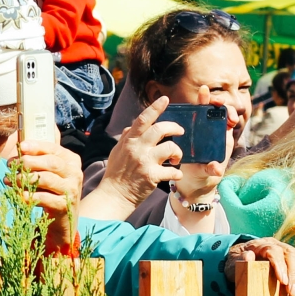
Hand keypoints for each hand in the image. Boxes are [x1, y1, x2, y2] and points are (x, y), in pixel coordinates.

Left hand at [14, 140, 83, 247]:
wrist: (64, 218)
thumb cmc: (51, 190)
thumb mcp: (50, 172)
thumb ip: (39, 160)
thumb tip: (18, 150)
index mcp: (72, 160)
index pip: (54, 149)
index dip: (37, 146)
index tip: (21, 147)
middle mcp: (75, 173)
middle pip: (51, 163)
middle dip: (28, 162)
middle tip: (11, 165)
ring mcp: (72, 190)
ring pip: (46, 179)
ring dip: (24, 179)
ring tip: (10, 180)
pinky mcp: (65, 206)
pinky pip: (44, 198)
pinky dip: (29, 195)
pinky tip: (19, 195)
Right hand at [81, 96, 181, 220]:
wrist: (114, 196)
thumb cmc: (116, 173)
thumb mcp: (117, 151)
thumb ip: (126, 138)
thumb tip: (133, 126)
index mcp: (129, 140)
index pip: (143, 119)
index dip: (156, 107)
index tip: (165, 99)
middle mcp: (137, 148)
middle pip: (161, 129)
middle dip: (175, 128)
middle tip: (181, 132)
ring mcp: (145, 162)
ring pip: (171, 147)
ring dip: (178, 152)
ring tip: (176, 159)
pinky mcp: (152, 176)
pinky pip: (173, 170)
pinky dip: (176, 173)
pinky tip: (174, 175)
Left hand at [223, 237, 294, 295]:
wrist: (240, 256)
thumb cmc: (236, 261)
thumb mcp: (233, 262)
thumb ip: (240, 260)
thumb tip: (248, 256)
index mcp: (262, 245)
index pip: (274, 252)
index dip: (279, 266)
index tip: (282, 281)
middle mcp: (277, 245)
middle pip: (290, 256)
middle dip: (293, 275)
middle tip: (293, 293)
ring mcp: (287, 251)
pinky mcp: (293, 257)